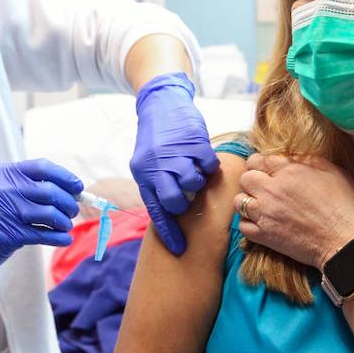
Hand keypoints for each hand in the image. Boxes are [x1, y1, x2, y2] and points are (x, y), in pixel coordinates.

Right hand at [0, 159, 81, 298]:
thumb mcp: (2, 193)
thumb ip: (31, 188)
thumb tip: (72, 190)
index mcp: (3, 174)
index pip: (43, 167)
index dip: (65, 177)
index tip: (78, 187)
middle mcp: (2, 189)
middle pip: (50, 191)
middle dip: (68, 202)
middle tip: (73, 211)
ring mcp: (4, 212)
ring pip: (50, 214)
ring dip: (64, 221)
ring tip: (65, 226)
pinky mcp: (7, 234)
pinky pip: (43, 234)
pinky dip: (58, 237)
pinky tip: (63, 239)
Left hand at [130, 72, 219, 254]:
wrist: (161, 103)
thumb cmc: (157, 137)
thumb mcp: (148, 162)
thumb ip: (158, 184)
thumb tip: (172, 211)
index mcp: (144, 175)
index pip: (156, 211)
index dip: (169, 232)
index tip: (180, 249)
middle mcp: (157, 167)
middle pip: (174, 201)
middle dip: (184, 204)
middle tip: (189, 196)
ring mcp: (176, 155)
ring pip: (194, 184)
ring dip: (198, 182)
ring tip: (195, 171)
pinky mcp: (194, 142)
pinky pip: (209, 166)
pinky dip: (210, 166)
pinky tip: (204, 159)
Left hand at [234, 153, 353, 268]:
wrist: (345, 241)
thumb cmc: (345, 207)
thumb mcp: (333, 171)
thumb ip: (308, 160)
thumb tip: (292, 157)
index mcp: (288, 171)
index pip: (258, 159)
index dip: (262, 164)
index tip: (267, 170)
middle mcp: (272, 190)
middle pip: (245, 178)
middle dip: (253, 180)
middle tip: (264, 187)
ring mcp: (266, 214)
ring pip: (239, 201)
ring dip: (248, 201)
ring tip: (261, 205)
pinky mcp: (264, 235)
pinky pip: (242, 225)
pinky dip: (249, 223)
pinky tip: (261, 223)